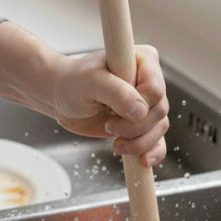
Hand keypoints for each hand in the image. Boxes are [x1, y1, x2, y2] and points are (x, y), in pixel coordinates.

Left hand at [0, 24, 168, 166]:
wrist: (61, 96)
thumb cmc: (73, 82)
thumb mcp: (91, 82)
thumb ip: (116, 93)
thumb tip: (141, 111)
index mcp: (143, 60)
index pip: (155, 89)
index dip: (139, 105)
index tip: (114, 108)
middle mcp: (149, 80)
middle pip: (158, 111)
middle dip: (134, 127)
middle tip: (108, 126)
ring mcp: (146, 103)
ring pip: (159, 128)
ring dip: (138, 142)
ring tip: (115, 143)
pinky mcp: (141, 122)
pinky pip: (157, 140)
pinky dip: (152, 151)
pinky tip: (143, 160)